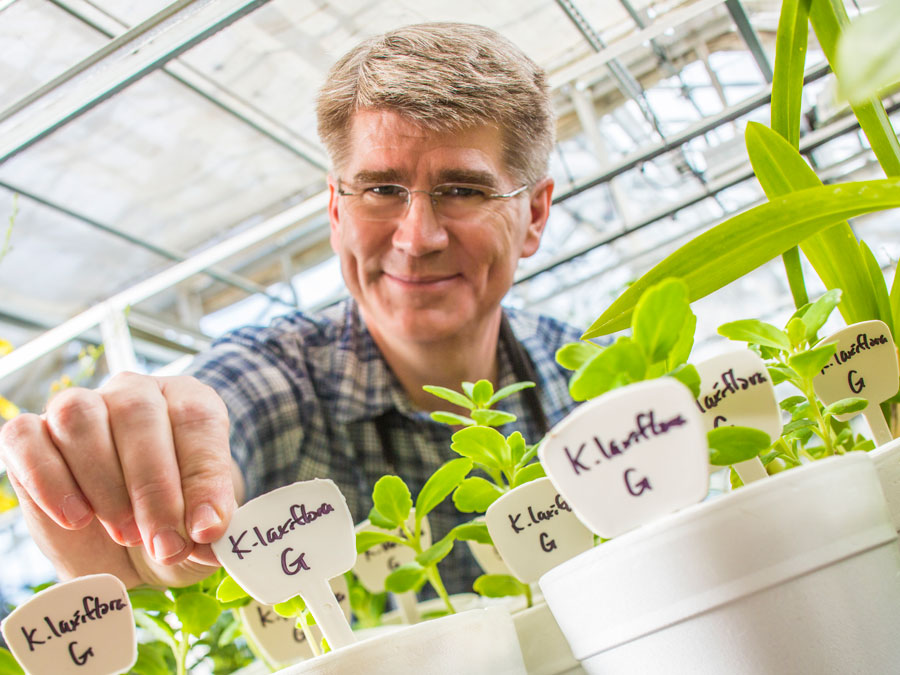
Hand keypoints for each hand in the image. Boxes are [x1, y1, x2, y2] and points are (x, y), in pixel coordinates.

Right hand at [0, 373, 239, 587]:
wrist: (126, 553)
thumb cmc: (173, 528)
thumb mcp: (202, 533)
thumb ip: (212, 526)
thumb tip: (212, 530)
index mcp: (189, 401)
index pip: (197, 418)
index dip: (203, 476)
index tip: (206, 529)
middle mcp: (135, 394)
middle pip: (138, 414)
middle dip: (155, 489)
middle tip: (165, 544)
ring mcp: (80, 408)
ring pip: (80, 417)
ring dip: (105, 483)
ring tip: (126, 534)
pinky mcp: (30, 437)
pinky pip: (26, 438)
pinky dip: (49, 481)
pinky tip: (77, 518)